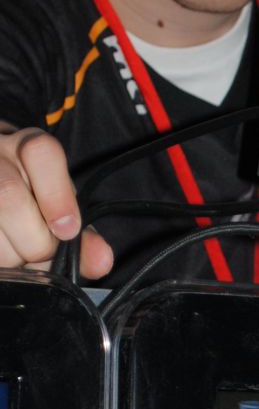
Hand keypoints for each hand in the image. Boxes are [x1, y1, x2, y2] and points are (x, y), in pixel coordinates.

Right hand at [0, 125, 112, 276]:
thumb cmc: (33, 197)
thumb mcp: (61, 208)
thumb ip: (82, 237)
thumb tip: (100, 261)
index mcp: (28, 147)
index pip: (41, 153)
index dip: (56, 195)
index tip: (67, 230)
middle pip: (9, 197)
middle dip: (33, 242)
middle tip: (40, 254)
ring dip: (8, 256)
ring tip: (16, 256)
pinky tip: (3, 258)